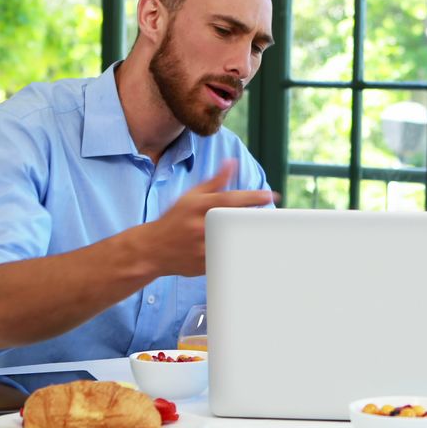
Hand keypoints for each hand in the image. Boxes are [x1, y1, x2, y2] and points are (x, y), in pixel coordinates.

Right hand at [136, 160, 276, 275]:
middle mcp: (200, 226)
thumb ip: (215, 182)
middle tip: (274, 217)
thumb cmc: (175, 218)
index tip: (270, 196)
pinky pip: (226, 260)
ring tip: (270, 234)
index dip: (252, 197)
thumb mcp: (191, 196)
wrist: (152, 248)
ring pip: (233, 243)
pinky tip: (257, 253)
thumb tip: (232, 162)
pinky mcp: (204, 264)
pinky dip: (240, 256)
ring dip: (252, 238)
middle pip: (235, 222)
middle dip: (256, 219)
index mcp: (198, 206)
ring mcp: (202, 247)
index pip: (229, 200)